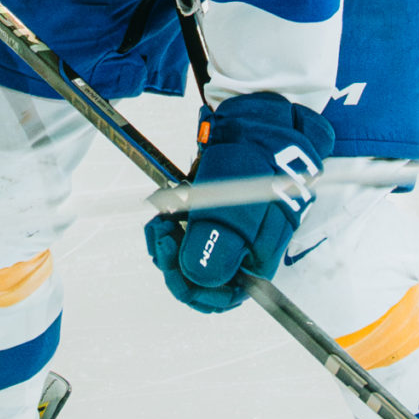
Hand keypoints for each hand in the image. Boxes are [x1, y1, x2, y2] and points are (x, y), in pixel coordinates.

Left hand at [144, 92, 334, 311]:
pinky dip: (174, 226)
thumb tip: (195, 280)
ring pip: (192, 259)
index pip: (217, 297)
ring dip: (169, 242)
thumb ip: (216, 246)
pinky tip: (166, 209)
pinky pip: (190, 237)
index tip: (167, 249)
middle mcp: (245, 255)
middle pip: (201, 281)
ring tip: (160, 217)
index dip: (186, 283)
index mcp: (256, 261)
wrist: (261, 122)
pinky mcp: (219, 218)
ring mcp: (233, 236)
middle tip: (158, 230)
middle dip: (172, 261)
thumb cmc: (254, 163)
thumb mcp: (232, 206)